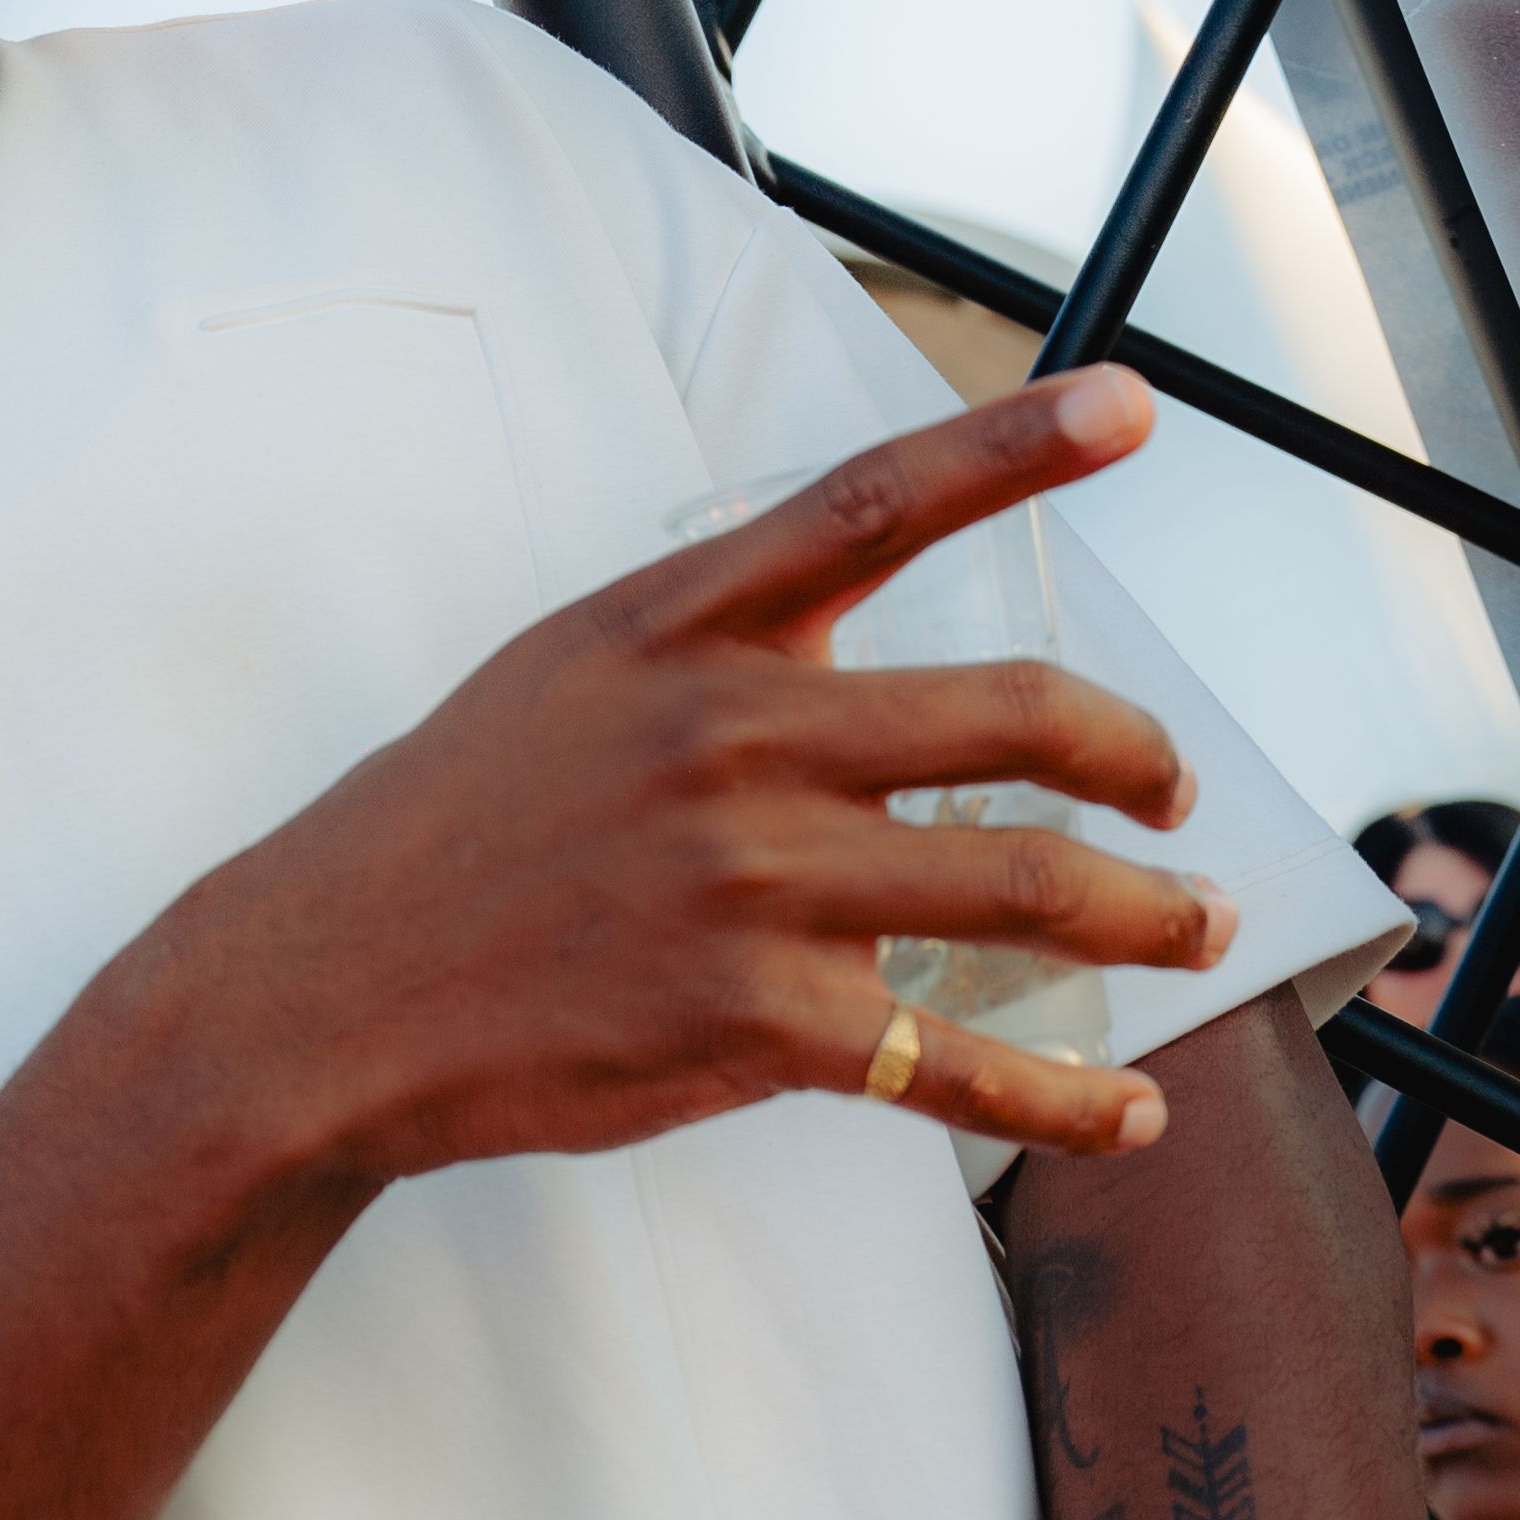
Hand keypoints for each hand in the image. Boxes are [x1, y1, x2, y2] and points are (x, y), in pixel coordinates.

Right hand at [248, 369, 1229, 1178]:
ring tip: (1195, 928)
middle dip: (1140, 760)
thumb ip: (708, 648)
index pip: (876, 503)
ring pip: (1025, 884)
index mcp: (679, 625)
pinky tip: (1124, 1113)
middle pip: (1015, 715)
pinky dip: (1065, 1099)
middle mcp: (731, 732)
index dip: (1018, 443)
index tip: (1134, 405)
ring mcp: (750, 878)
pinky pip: (956, 1058)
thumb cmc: (449, 830)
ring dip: (1148, 916)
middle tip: (1177, 793)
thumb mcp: (562, 677)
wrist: (324, 990)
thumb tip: (846, 657)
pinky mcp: (753, 1019)